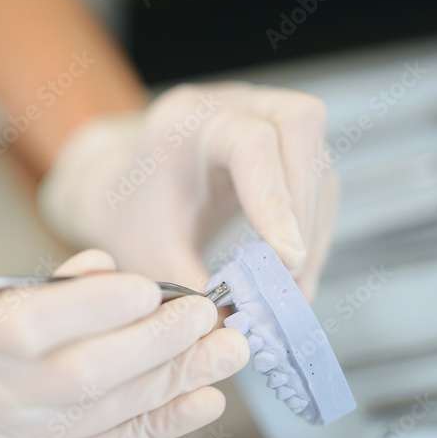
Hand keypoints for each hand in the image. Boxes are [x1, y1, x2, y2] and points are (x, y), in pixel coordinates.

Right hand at [0, 250, 248, 437]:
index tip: (148, 283)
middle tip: (208, 313)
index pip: (26, 329)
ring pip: (99, 419)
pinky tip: (198, 403)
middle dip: (154, 344)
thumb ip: (8, 293)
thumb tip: (96, 272)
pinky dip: (154, 427)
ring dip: (171, 384)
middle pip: (78, 378)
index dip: (94, 306)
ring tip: (225, 352)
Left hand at [39, 82, 338, 297]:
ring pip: (316, 154)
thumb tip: (240, 332)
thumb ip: (195, 293)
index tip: (285, 261)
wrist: (119, 192)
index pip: (249, 142)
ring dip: (314, 225)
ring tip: (292, 288)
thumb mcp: (151, 256)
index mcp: (186, 121)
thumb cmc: (129, 217)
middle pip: (300, 125)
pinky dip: (313, 226)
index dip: (275, 199)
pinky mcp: (282, 143)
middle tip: (292, 277)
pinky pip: (316, 177)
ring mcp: (261, 116)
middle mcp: (230, 105)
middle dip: (305, 207)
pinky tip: (293, 270)